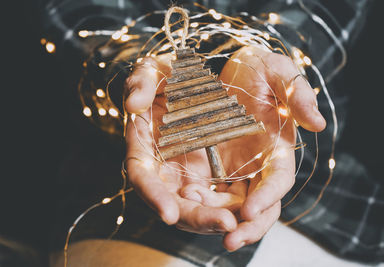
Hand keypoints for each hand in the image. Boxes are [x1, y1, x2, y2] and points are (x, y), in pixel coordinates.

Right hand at [124, 54, 238, 233]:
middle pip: (176, 203)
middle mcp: (166, 167)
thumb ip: (141, 80)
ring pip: (202, 207)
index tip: (168, 214)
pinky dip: (235, 206)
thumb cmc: (171, 73)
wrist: (198, 79)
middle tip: (226, 225)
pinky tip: (250, 211)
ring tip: (242, 224)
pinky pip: (225, 196)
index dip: (153, 197)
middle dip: (197, 218)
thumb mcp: (155, 68)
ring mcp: (191, 173)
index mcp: (145, 145)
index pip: (143, 178)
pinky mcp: (216, 172)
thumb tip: (133, 104)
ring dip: (219, 219)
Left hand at [176, 46, 325, 249]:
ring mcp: (235, 170)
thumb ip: (297, 93)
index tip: (251, 211)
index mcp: (278, 149)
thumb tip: (317, 123)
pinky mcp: (213, 169)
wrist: (230, 70)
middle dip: (247, 227)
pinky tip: (184, 204)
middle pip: (259, 207)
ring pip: (232, 207)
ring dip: (218, 220)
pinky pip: (208, 194)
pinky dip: (199, 204)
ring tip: (198, 224)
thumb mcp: (277, 71)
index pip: (278, 181)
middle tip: (229, 241)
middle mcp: (258, 167)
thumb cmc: (258, 69)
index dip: (268, 197)